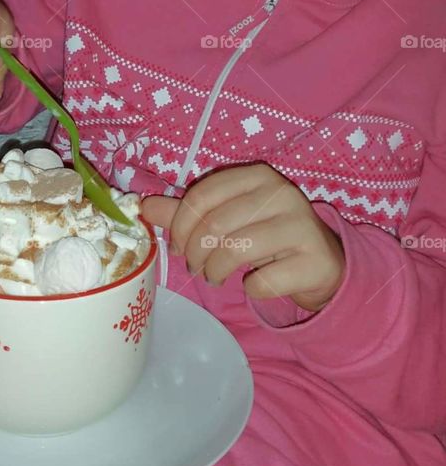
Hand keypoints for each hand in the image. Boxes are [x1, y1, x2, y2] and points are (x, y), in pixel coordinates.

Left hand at [140, 163, 345, 312]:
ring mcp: (300, 226)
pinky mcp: (313, 261)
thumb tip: (144, 207)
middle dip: (195, 253)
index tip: (176, 245)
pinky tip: (253, 284)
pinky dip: (250, 289)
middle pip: (216, 224)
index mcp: (258, 176)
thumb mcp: (229, 218)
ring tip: (214, 277)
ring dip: (215, 272)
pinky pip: (263, 282)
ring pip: (237, 250)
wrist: (322, 263)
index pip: (203, 195)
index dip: (180, 224)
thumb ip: (188, 212)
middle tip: (194, 267)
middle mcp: (281, 194)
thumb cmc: (267, 235)